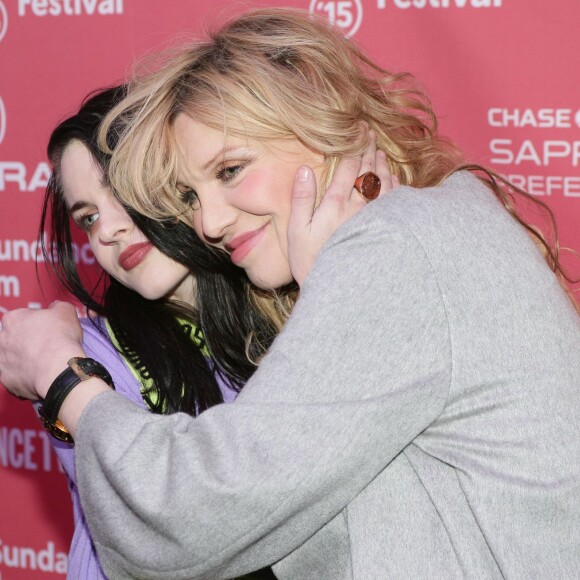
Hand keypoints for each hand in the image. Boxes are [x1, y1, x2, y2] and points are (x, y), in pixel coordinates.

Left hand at [0, 302, 84, 399]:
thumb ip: (57, 305)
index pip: (21, 317)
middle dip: (27, 341)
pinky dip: (27, 377)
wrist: (58, 368)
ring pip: (13, 359)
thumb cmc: (60, 338)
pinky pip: (17, 377)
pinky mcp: (7, 381)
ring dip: (25, 360)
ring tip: (44, 362)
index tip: (47, 328)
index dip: (36, 322)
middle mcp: (2, 340)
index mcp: (13, 319)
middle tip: (45, 345)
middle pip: (14, 338)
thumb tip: (56, 307)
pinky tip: (41, 374)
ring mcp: (2, 362)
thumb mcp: (66, 310)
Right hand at [288, 129, 398, 285]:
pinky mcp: (385, 229)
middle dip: (369, 148)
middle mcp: (358, 206)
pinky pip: (394, 200)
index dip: (354, 144)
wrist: (339, 288)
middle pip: (368, 170)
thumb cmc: (311, 261)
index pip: (349, 165)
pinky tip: (392, 179)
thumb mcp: (297, 232)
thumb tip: (305, 170)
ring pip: (383, 183)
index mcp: (336, 203)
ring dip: (382, 164)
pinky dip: (394, 185)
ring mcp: (374, 217)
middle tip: (370, 133)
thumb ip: (301, 199)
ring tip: (380, 152)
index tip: (358, 130)